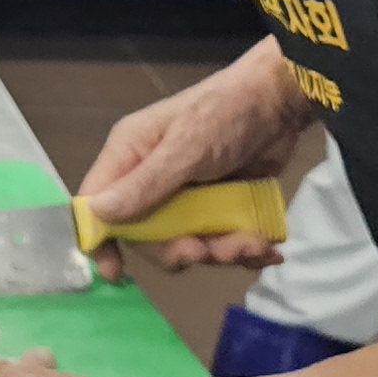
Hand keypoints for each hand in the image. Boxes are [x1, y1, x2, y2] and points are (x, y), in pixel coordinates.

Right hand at [80, 42, 304, 271]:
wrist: (280, 105)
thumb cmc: (225, 114)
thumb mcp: (185, 149)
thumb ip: (144, 185)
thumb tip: (97, 214)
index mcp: (130, 156)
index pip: (97, 204)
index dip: (100, 238)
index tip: (114, 271)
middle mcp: (150, 180)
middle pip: (145, 236)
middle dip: (179, 250)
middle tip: (205, 250)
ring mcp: (185, 198)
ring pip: (187, 245)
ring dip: (221, 252)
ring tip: (254, 243)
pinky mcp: (217, 209)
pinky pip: (220, 243)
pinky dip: (244, 250)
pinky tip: (266, 248)